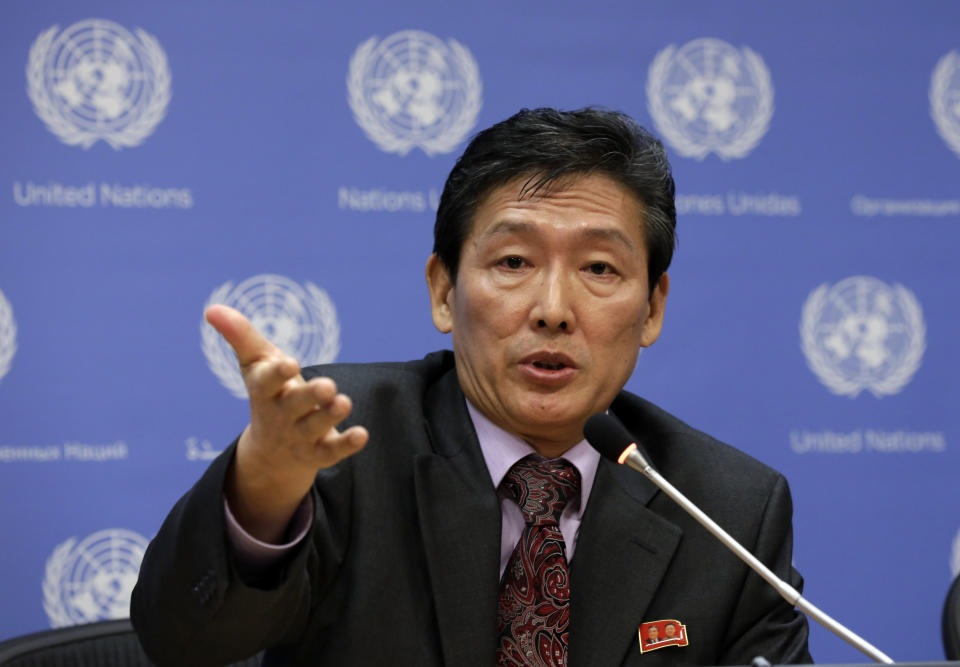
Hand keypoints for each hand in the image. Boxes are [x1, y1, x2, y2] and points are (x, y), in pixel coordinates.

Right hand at [205, 304, 367, 541]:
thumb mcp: (256, 365)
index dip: (277, 374)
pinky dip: (347, 444)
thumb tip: (211, 309)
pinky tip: (362, 434)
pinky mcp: (319, 452)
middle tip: (328, 385)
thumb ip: (241, 336)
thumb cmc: (270, 393)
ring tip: (344, 402)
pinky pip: (332, 451)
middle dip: (309, 396)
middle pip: (294, 406)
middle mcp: (281, 415)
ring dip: (330, 416)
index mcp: (264, 391)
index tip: (291, 363)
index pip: (267, 382)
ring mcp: (300, 436)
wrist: (271, 453)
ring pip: (314, 427)